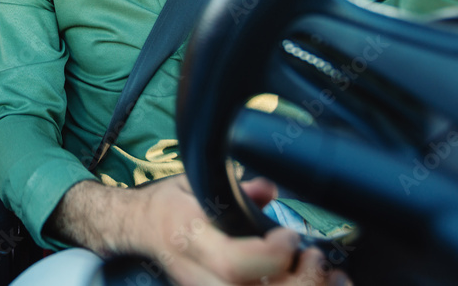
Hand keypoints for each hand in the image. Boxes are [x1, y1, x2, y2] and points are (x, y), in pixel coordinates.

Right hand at [50, 175, 343, 285]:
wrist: (137, 226)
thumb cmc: (169, 204)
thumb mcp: (195, 182)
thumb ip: (235, 186)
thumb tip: (268, 189)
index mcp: (190, 236)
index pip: (232, 262)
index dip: (271, 255)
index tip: (290, 235)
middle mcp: (196, 272)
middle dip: (295, 282)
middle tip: (314, 258)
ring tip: (320, 273)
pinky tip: (307, 282)